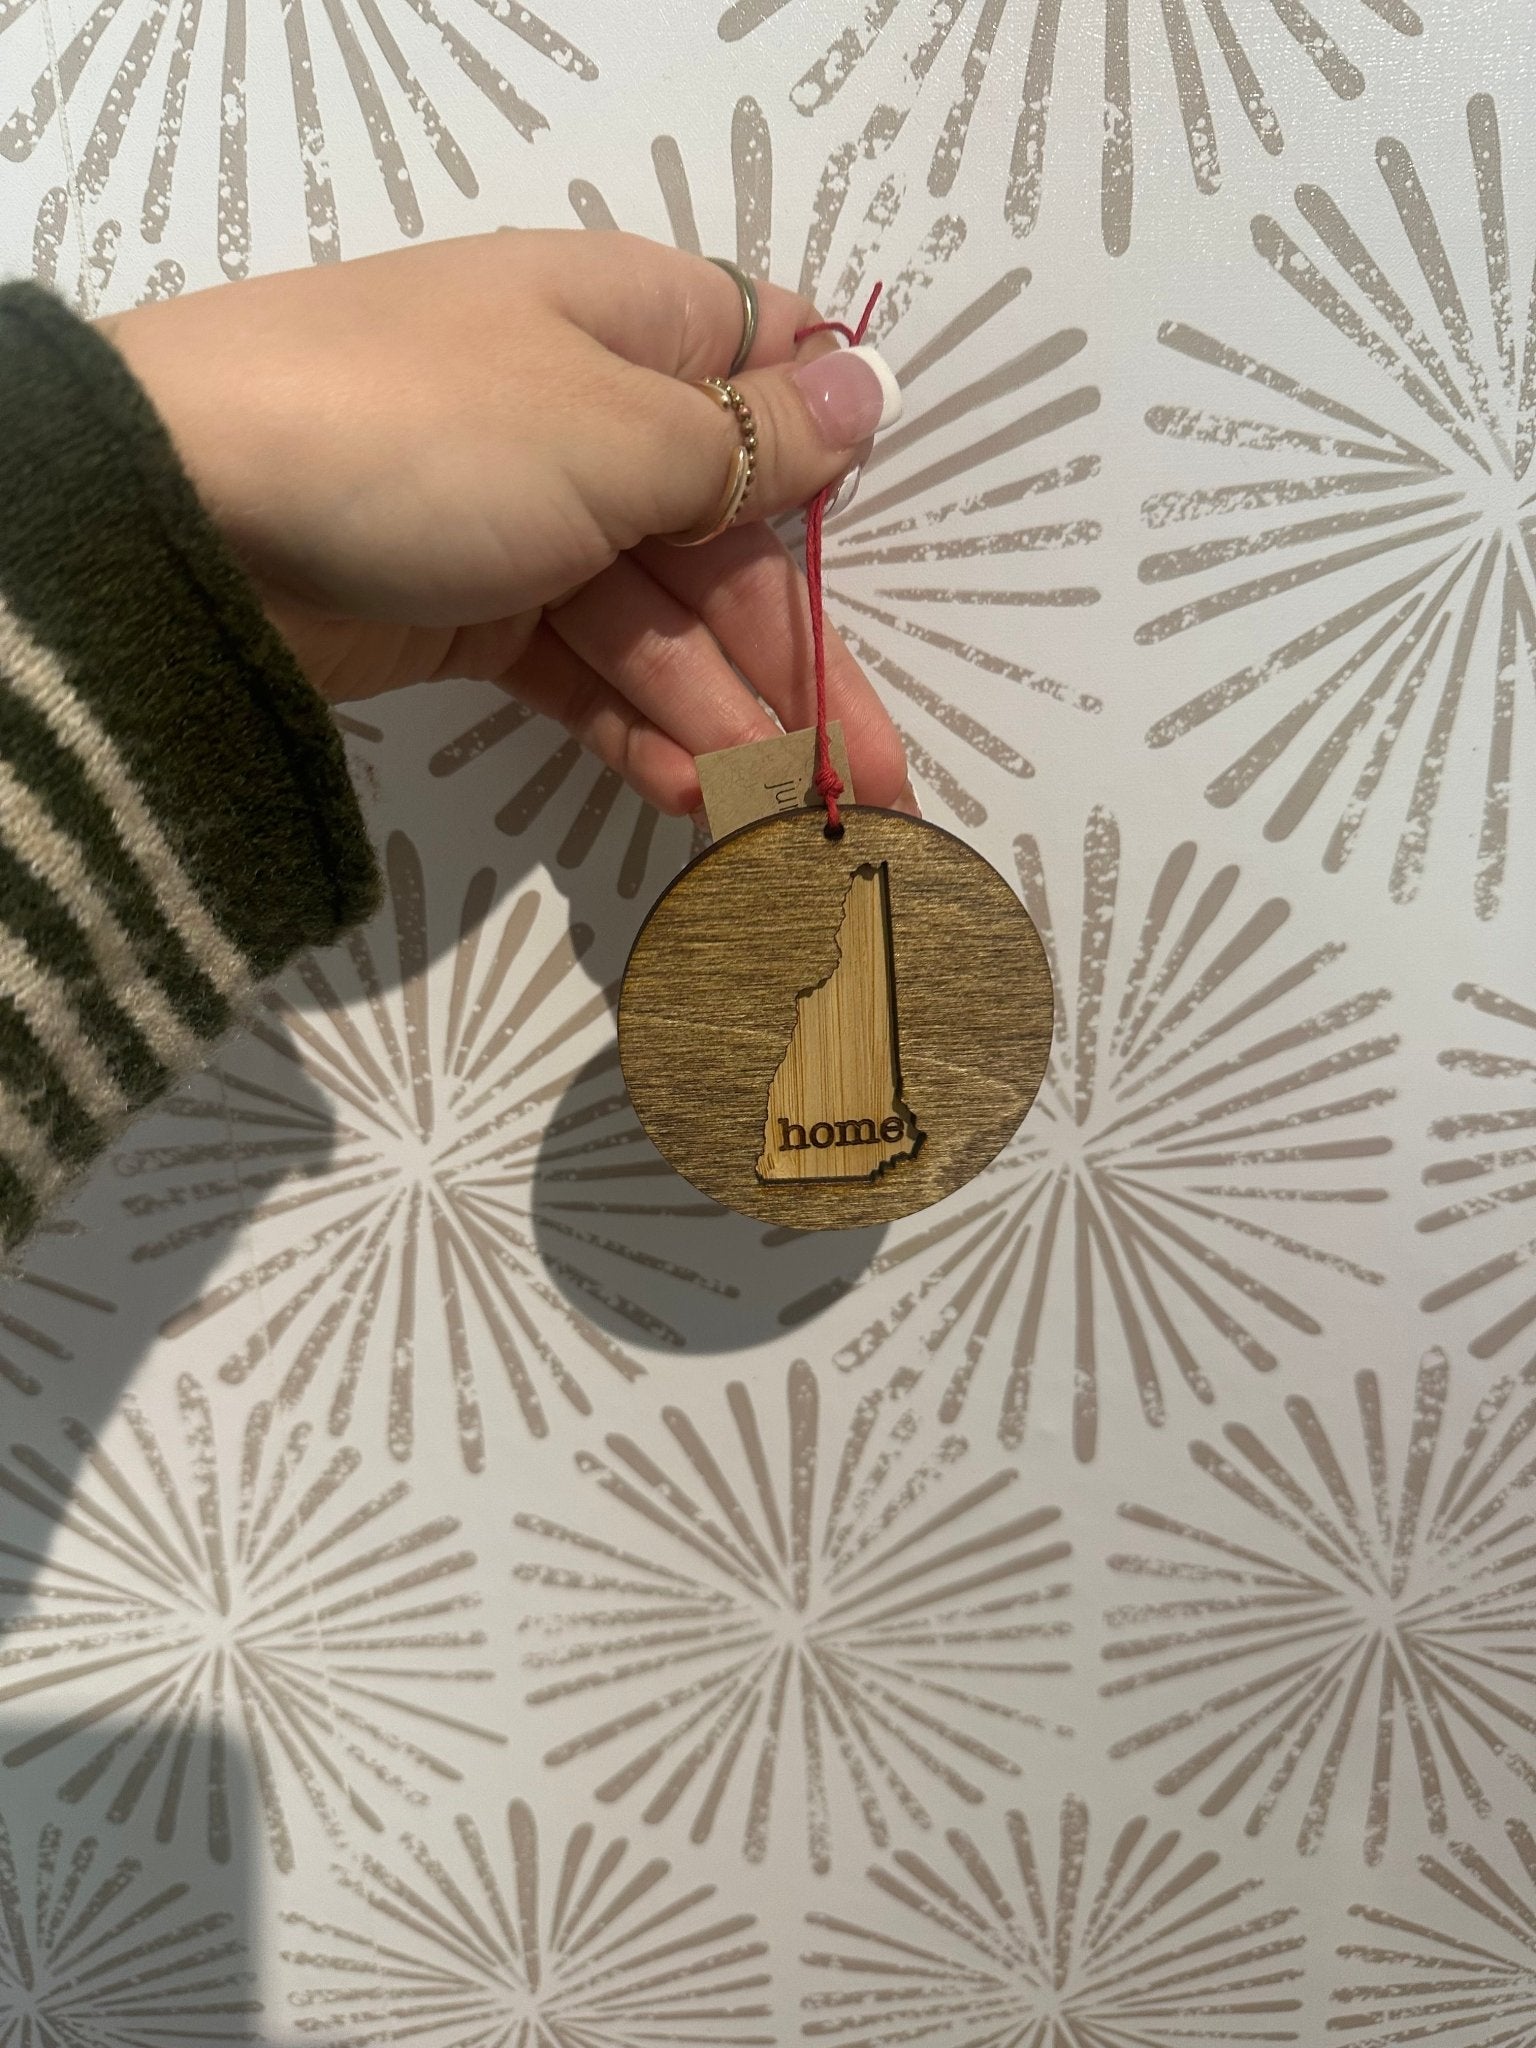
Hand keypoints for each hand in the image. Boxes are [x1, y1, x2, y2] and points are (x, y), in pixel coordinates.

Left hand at [99, 230, 913, 816]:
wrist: (185, 517)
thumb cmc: (428, 432)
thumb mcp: (612, 428)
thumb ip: (751, 440)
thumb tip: (874, 384)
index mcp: (634, 325)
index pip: (769, 372)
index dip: (834, 461)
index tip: (887, 555)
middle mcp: (592, 416)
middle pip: (731, 544)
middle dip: (803, 665)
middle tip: (871, 790)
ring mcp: (529, 522)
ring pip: (662, 625)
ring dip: (724, 722)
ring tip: (777, 829)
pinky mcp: (473, 614)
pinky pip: (585, 674)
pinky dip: (636, 732)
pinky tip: (691, 802)